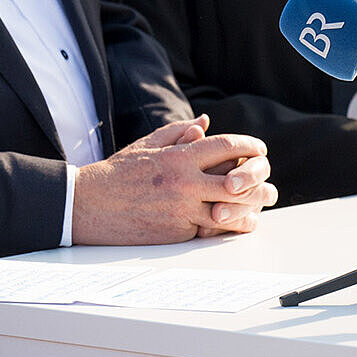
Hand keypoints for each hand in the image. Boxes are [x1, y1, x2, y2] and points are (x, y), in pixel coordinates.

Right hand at [72, 117, 275, 244]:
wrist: (91, 205)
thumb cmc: (118, 173)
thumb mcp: (147, 144)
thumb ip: (178, 131)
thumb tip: (206, 123)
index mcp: (178, 157)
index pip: (226, 146)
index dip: (249, 145)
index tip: (259, 147)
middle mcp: (184, 183)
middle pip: (238, 180)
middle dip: (258, 177)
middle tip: (265, 175)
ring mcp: (182, 210)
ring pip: (231, 210)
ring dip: (250, 206)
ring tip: (259, 201)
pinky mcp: (178, 233)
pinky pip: (214, 231)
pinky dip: (230, 225)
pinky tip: (239, 221)